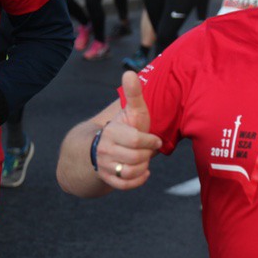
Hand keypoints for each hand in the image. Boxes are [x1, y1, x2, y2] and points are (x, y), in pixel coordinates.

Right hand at [95, 72, 162, 189]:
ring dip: (143, 167)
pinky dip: (138, 180)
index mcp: (111, 131)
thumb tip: (129, 72)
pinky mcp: (107, 178)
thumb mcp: (133, 111)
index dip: (150, 141)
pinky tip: (143, 171)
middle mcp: (104, 149)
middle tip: (147, 150)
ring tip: (142, 159)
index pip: (136, 140)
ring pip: (131, 172)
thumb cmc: (127, 127)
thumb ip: (134, 94)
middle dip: (147, 155)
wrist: (105, 146)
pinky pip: (125, 185)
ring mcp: (104, 165)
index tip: (154, 139)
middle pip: (136, 158)